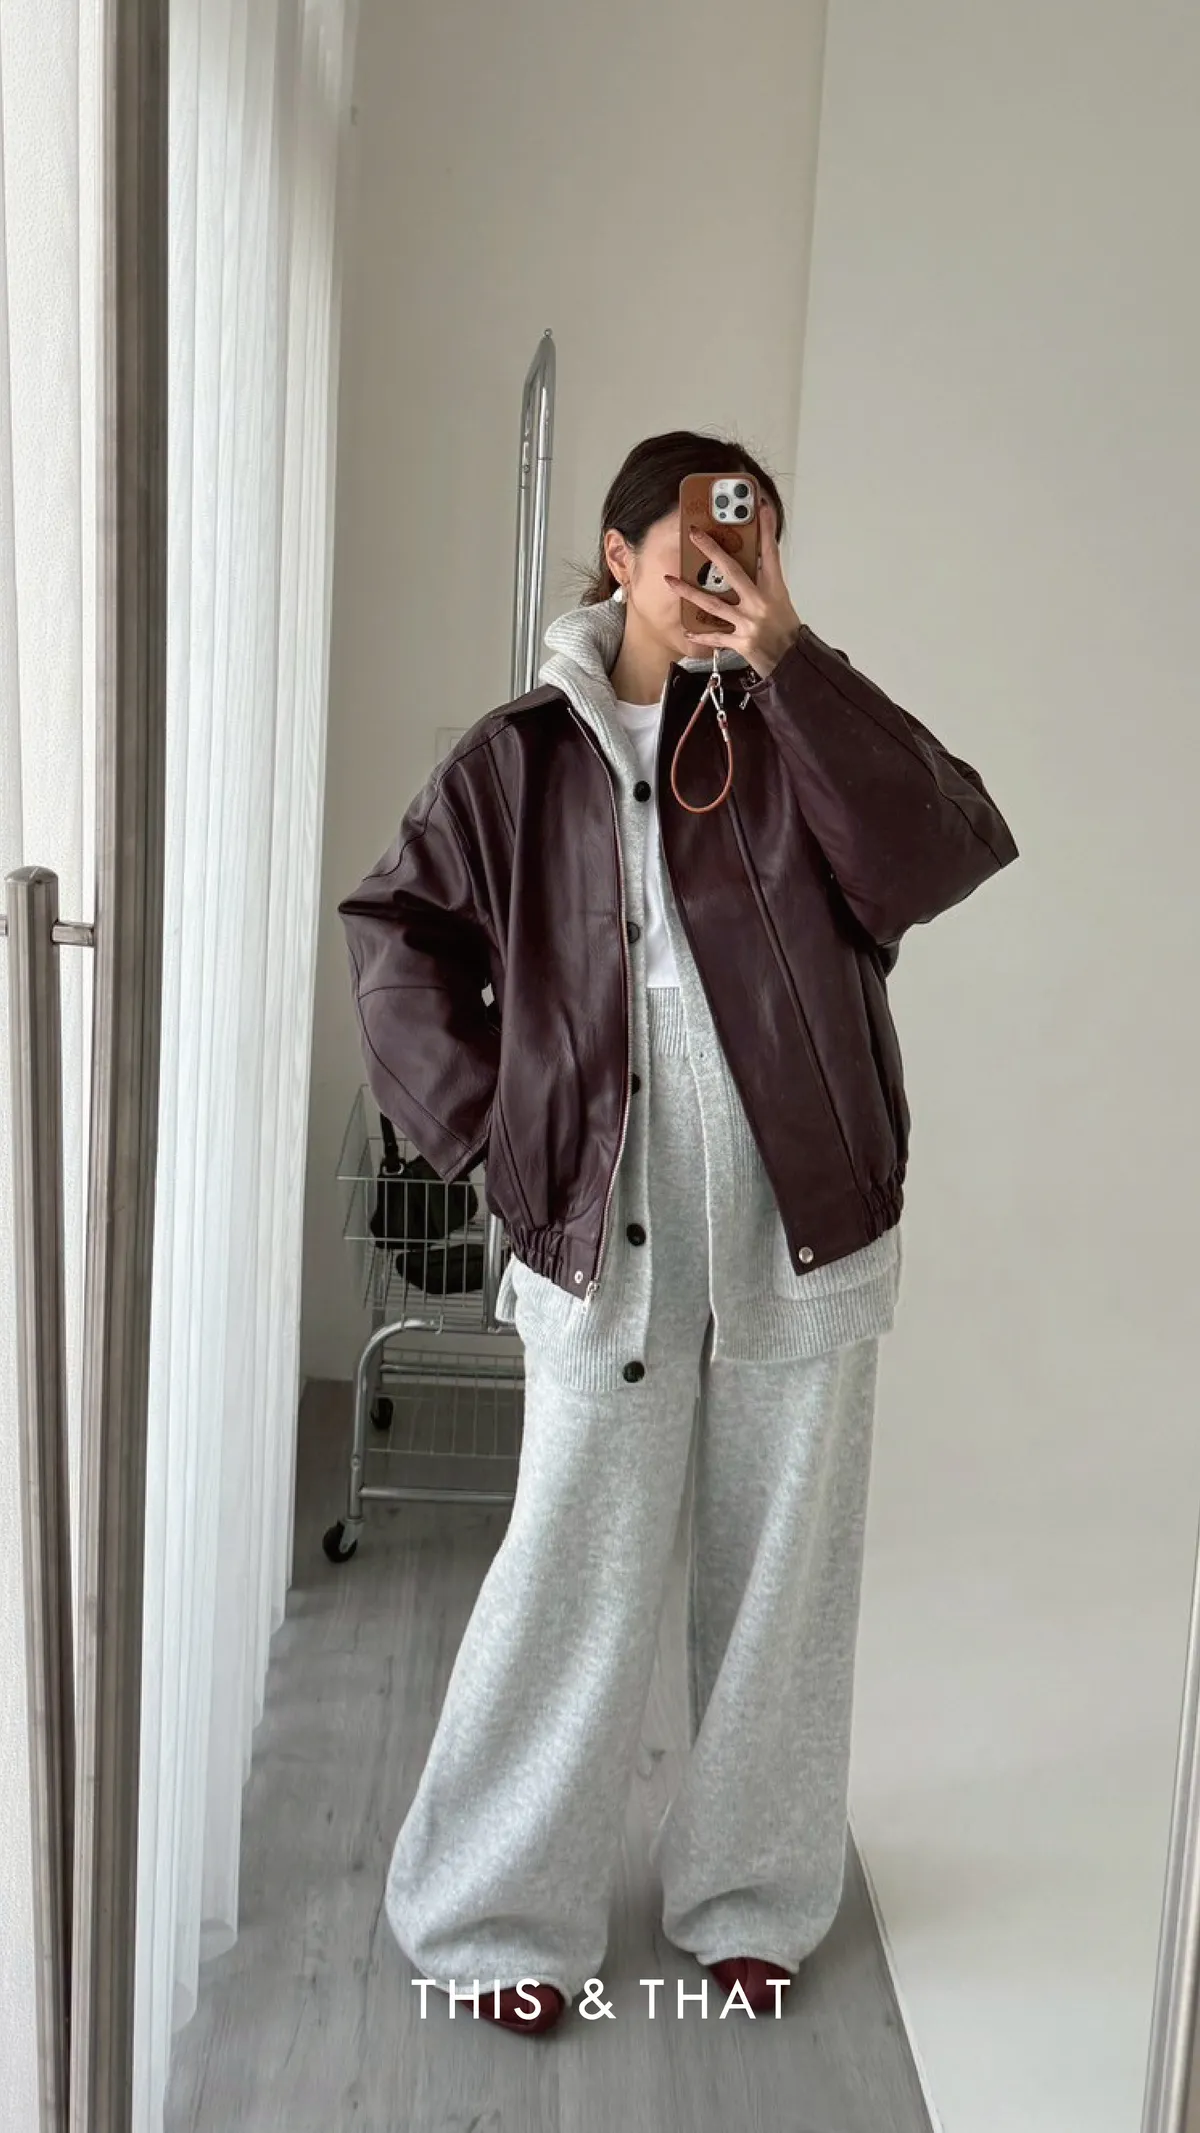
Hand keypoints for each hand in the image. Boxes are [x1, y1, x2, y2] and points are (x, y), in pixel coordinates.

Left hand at [663, 496, 802, 678]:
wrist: (792, 661)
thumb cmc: (785, 628)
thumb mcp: (779, 598)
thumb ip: (763, 579)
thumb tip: (749, 559)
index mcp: (774, 588)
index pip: (770, 552)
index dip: (765, 528)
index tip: (760, 506)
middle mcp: (761, 602)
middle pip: (733, 571)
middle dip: (711, 550)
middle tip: (694, 534)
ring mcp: (749, 622)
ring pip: (713, 603)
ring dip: (689, 591)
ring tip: (671, 580)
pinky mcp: (741, 641)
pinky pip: (716, 636)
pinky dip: (701, 634)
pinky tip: (687, 629)